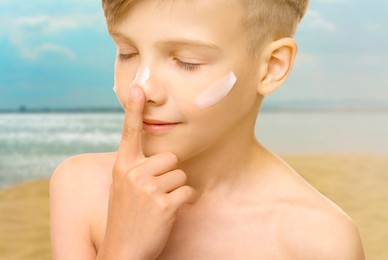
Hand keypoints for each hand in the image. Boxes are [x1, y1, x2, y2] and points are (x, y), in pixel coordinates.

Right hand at [97, 83, 195, 259]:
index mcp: (122, 167)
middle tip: (156, 193)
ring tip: (159, 205)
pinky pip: (188, 191)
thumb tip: (161, 157)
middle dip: (169, 174)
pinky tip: (170, 213)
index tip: (138, 88)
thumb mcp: (123, 188)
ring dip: (176, 190)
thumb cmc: (127, 218)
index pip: (129, 133)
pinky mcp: (164, 203)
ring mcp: (148, 188)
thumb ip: (136, 168)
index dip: (134, 110)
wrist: (122, 251)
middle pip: (170, 157)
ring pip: (181, 175)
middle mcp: (133, 173)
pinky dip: (184, 202)